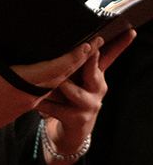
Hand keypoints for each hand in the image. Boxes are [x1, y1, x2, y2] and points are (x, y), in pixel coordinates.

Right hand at [0, 16, 100, 164]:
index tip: (87, 46)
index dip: (73, 57)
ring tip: (78, 56)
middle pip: (62, 77)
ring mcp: (29, 102)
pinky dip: (55, 80)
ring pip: (55, 85)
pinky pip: (45, 91)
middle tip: (92, 45)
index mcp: (21, 81)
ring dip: (68, 71)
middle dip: (78, 61)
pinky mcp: (24, 107)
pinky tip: (55, 73)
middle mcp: (30, 94)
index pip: (55, 69)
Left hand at [37, 28, 131, 164]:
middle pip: (93, 70)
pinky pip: (57, 108)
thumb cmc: (66, 99)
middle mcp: (97, 88)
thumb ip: (69, 62)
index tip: (129, 31)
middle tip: (85, 48)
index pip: (109, 56)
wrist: (68, 133)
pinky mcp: (79, 118)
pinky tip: (35, 103)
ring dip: (59, 84)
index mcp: (95, 75)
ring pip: (72, 90)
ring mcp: (90, 104)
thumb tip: (58, 36)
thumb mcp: (69, 78)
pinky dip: (43, 105)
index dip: (120, 44)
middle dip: (88, 58)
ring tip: (50, 79)